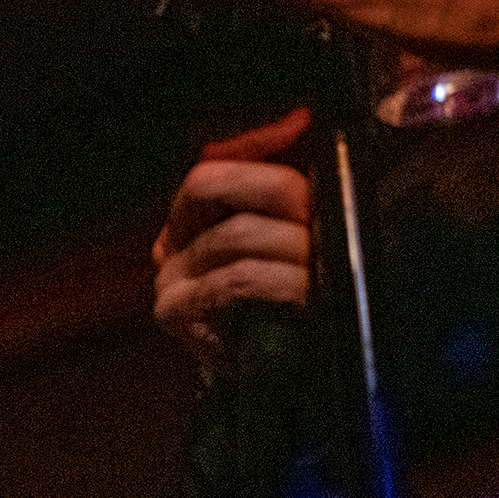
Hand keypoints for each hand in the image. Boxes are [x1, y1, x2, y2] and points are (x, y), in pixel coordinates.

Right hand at [154, 107, 314, 373]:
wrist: (288, 378)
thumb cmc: (298, 301)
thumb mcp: (300, 229)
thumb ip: (291, 176)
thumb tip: (299, 120)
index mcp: (197, 220)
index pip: (210, 166)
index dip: (253, 148)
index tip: (302, 133)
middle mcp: (174, 245)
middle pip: (210, 187)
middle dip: (277, 193)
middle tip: (318, 214)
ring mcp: (171, 282)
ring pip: (233, 236)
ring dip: (291, 247)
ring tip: (326, 266)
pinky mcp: (179, 316)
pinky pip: (232, 280)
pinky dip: (279, 282)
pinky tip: (307, 293)